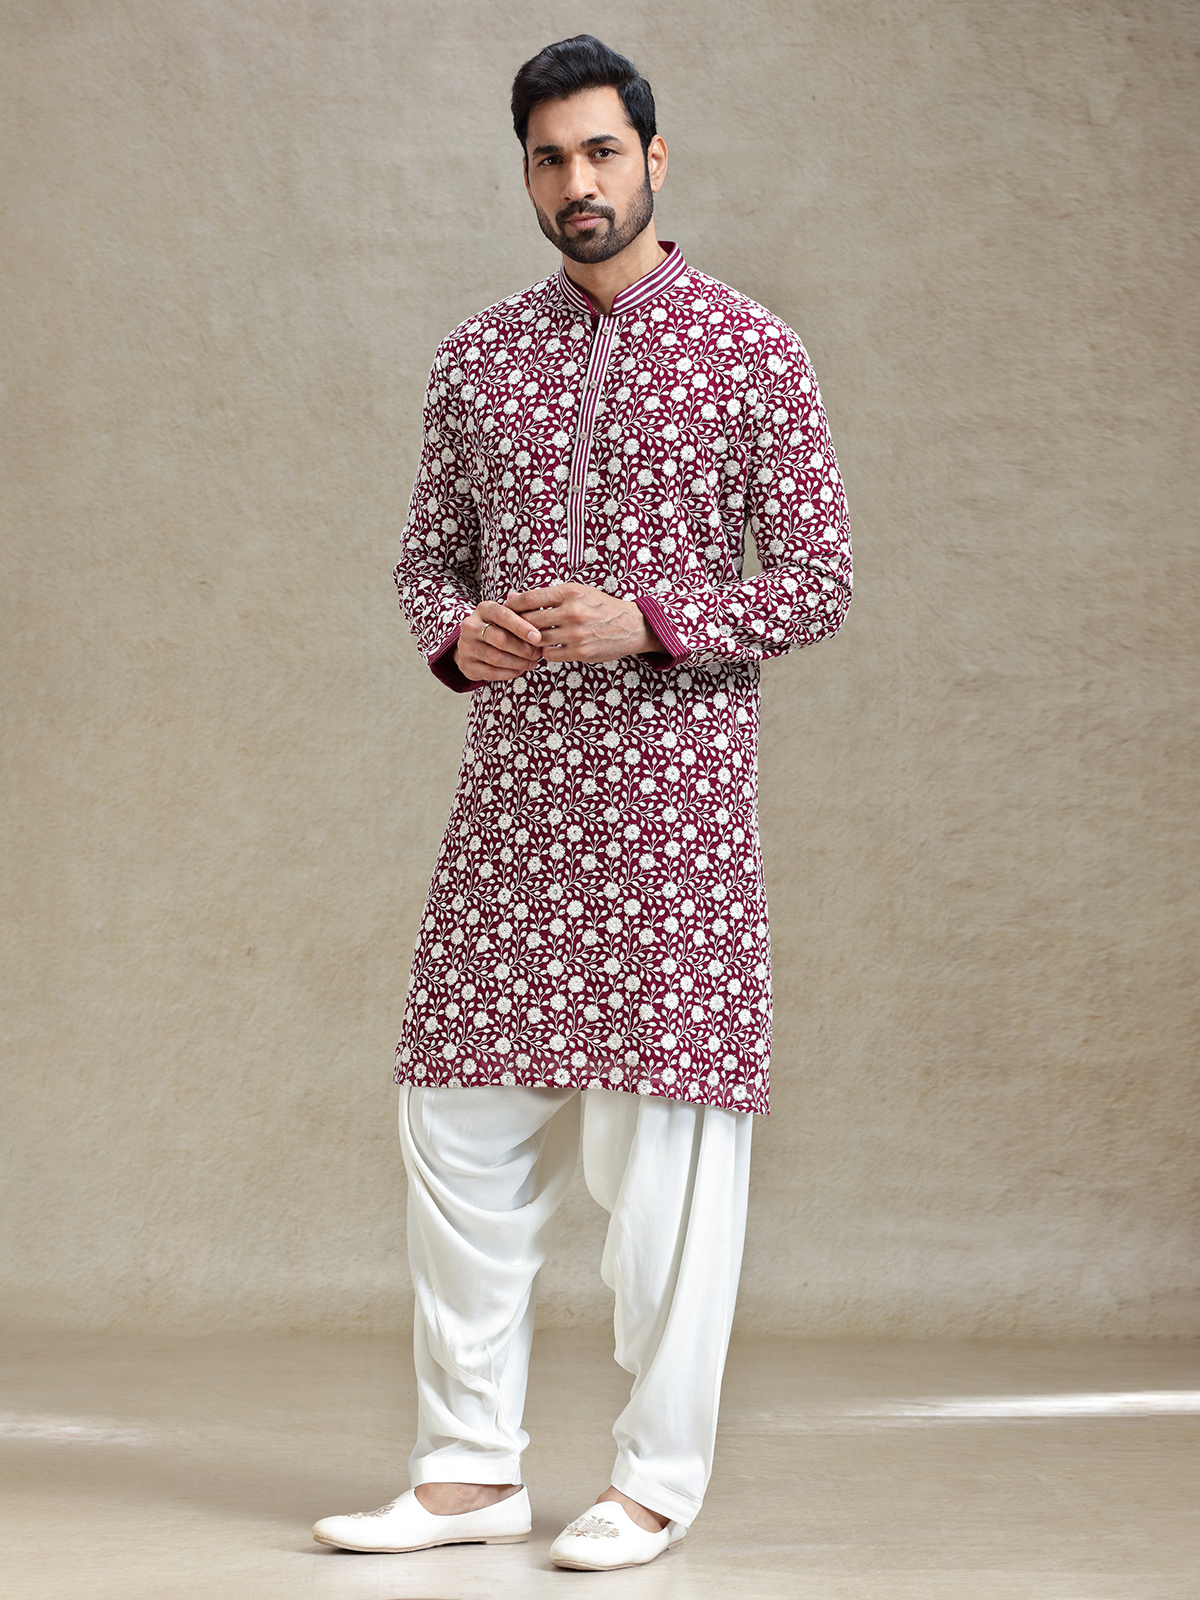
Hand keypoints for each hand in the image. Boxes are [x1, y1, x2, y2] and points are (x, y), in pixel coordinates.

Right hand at [454, 598, 544, 681]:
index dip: (521, 627)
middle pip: (500, 639)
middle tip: (537, 654)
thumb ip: (523, 612)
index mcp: (484, 609)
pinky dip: (508, 673)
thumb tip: (541, 615)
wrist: (473, 644)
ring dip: (518, 663)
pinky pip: (490, 672)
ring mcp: (465, 645)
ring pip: (496, 657)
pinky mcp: (465, 664)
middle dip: (523, 648)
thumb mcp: (508, 615)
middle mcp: (471, 625)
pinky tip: (519, 671)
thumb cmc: (498, 627)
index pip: (503, 615)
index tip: (537, 638)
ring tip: (532, 663)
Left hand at [505, 584, 655, 663]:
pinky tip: (549, 649)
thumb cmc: (600, 607)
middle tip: (511, 630)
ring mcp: (576, 634)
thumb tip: (512, 597)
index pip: (529, 598)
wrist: (631, 626)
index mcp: (569, 592)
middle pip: (529, 621)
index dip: (512, 606)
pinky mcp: (580, 652)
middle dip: (517, 626)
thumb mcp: (577, 593)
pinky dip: (545, 653)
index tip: (505, 611)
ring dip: (531, 642)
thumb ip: (545, 596)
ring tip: (530, 640)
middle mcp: (572, 612)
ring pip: (538, 640)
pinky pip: (550, 655)